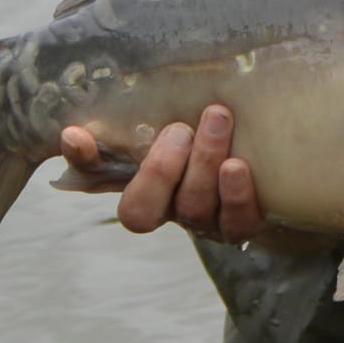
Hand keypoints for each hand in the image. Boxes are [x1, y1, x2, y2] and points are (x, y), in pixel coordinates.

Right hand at [58, 104, 265, 243]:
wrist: (270, 166)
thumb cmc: (211, 141)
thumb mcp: (174, 127)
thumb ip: (132, 125)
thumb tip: (73, 130)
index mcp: (142, 186)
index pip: (95, 177)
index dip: (84, 163)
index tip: (75, 136)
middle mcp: (168, 210)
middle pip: (144, 209)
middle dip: (159, 168)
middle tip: (179, 128)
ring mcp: (205, 221)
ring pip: (193, 206)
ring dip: (203, 162)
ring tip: (217, 118)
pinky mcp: (242, 225)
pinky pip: (236, 221)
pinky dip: (236, 194)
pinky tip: (238, 166)